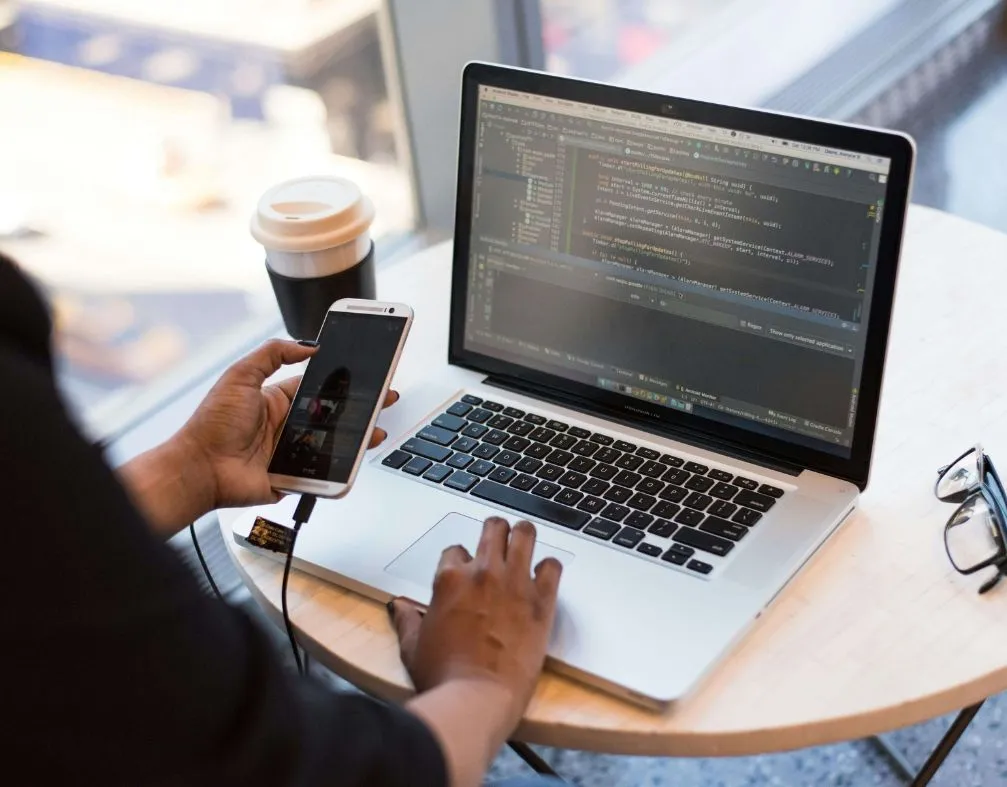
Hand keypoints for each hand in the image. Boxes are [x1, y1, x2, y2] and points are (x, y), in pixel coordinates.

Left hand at [179, 339, 397, 509]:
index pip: (318, 387)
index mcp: (276, 400)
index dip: (341, 382)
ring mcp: (291, 452)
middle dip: (359, 409)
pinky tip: (356, 459)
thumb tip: (306, 345)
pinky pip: (322, 473)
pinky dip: (339, 469)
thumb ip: (271, 354)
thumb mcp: (240, 376)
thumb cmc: (211, 424)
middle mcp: (286, 425)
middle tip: (383, 400)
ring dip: (357, 437)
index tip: (364, 375)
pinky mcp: (293, 477)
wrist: (200, 469)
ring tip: (376, 431)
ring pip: (333, 444)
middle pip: (332, 416)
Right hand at [390, 517, 562, 734]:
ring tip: (524, 542)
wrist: (477, 699)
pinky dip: (549, 568)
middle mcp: (483, 573)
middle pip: (493, 529)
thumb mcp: (413, 647)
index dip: (460, 560)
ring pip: (525, 534)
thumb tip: (399, 607)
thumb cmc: (443, 677)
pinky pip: (552, 566)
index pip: (455, 550)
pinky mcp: (541, 601)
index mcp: (450, 579)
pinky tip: (544, 578)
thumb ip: (407, 620)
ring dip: (524, 536)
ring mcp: (514, 583)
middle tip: (498, 541)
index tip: (465, 571)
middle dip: (495, 532)